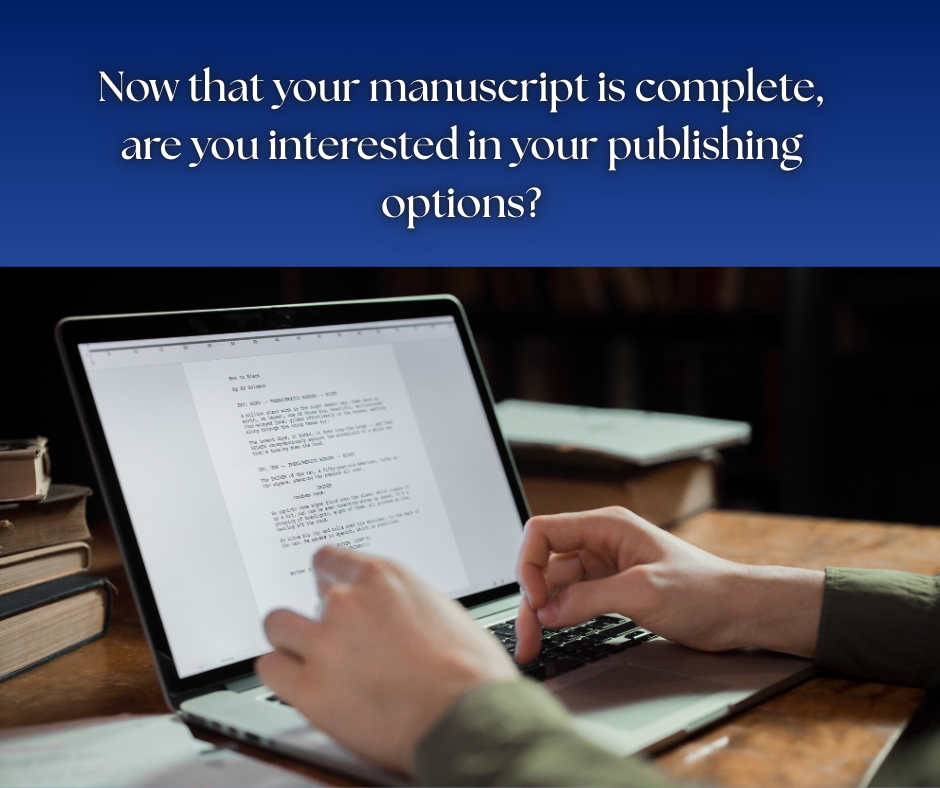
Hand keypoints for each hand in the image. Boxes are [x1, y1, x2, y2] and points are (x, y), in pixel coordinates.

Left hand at [255, 546, 518, 774]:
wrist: (468, 718)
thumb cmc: (470, 672)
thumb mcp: (442, 611)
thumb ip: (403, 604)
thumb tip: (393, 612)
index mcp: (383, 579)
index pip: (330, 561)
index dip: (330, 581)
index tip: (329, 592)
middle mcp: (349, 603)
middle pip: (307, 595)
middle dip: (318, 614)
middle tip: (332, 637)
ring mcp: (326, 643)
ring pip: (278, 626)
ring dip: (292, 640)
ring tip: (307, 659)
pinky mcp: (310, 688)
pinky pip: (270, 670)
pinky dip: (281, 676)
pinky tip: (297, 683)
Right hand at [514, 507, 823, 664]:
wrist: (739, 613)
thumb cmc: (703, 591)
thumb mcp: (643, 591)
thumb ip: (590, 599)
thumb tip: (548, 611)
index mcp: (606, 527)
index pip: (543, 532)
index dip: (529, 564)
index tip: (537, 600)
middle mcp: (600, 543)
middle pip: (545, 564)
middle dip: (531, 598)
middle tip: (527, 639)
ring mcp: (605, 568)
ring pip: (556, 587)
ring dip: (542, 613)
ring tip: (533, 646)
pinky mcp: (612, 591)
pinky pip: (573, 600)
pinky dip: (560, 618)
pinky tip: (554, 636)